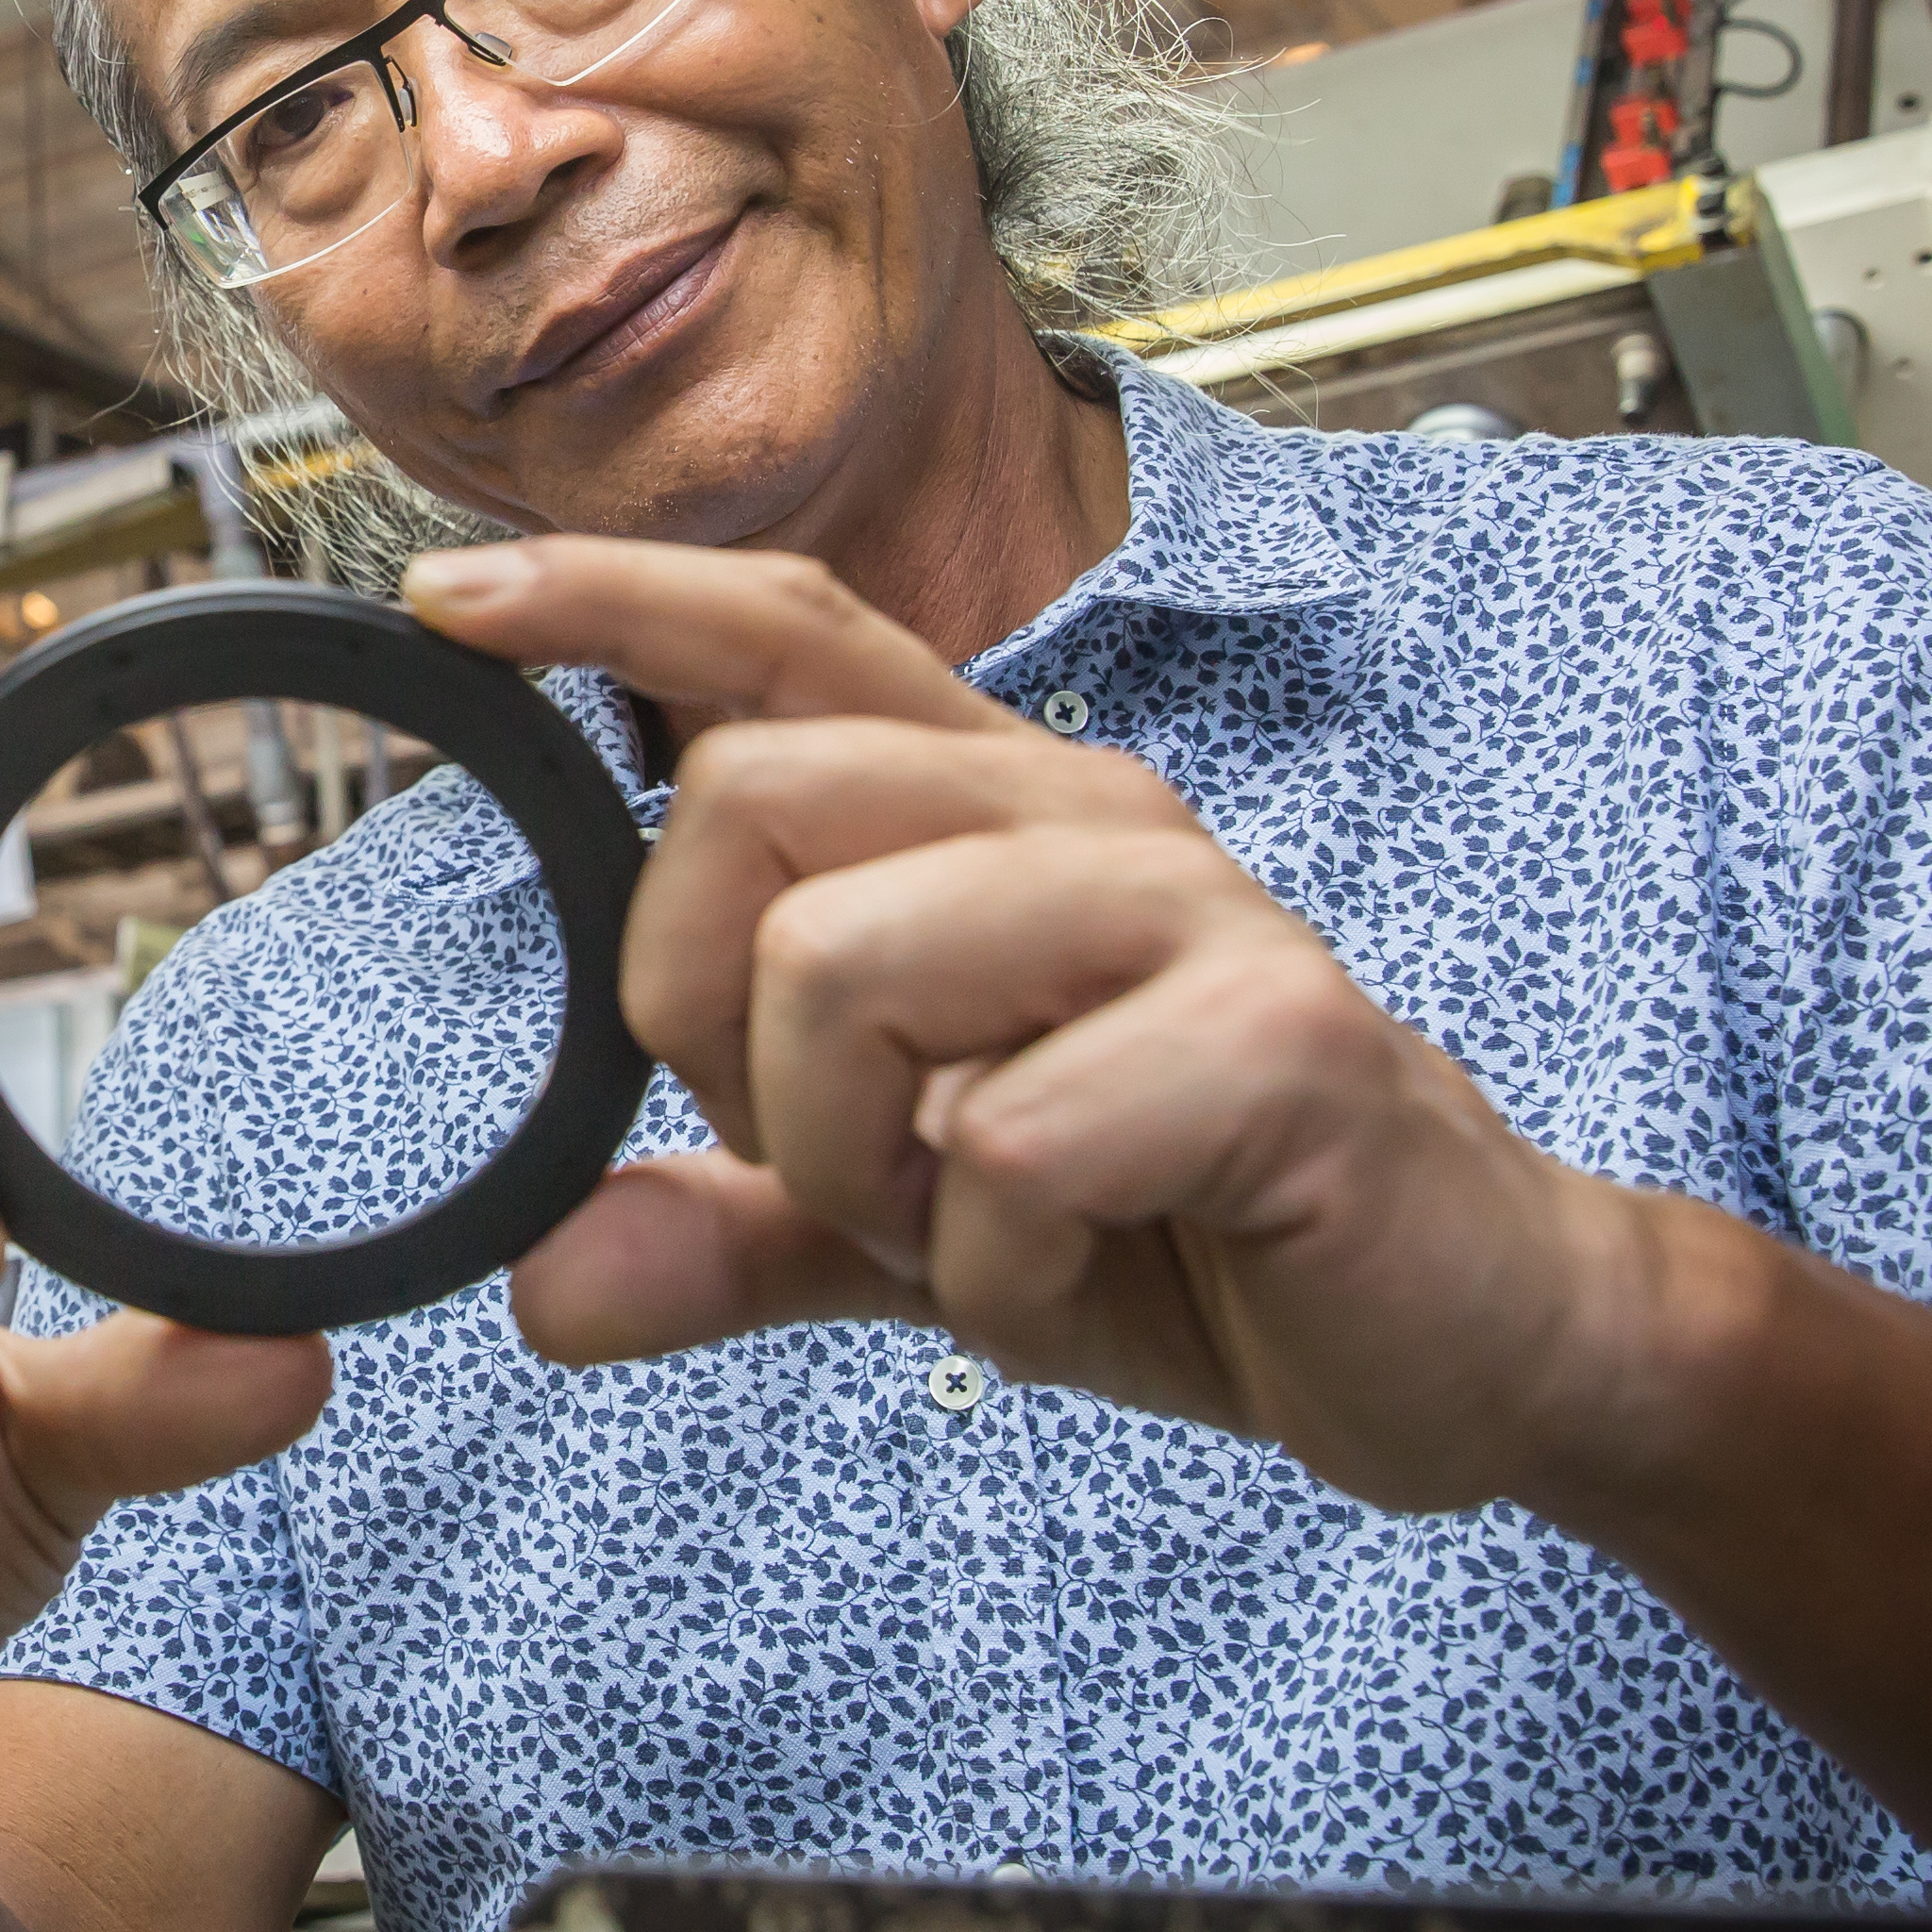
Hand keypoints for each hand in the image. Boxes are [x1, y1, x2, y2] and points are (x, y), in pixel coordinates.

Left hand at [404, 538, 1677, 1517]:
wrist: (1481, 1335)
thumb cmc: (1195, 1230)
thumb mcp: (924, 1232)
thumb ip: (739, 1228)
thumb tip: (542, 1287)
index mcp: (997, 811)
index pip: (784, 633)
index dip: (613, 596)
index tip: (450, 597)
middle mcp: (1083, 815)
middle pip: (741, 802)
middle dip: (708, 1023)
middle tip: (839, 1155)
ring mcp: (1188, 913)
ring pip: (844, 966)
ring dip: (847, 1160)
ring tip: (962, 1227)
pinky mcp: (1276, 1040)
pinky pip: (1003, 1147)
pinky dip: (989, 1273)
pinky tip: (1075, 1280)